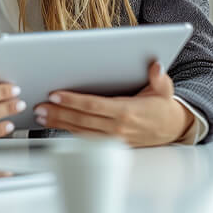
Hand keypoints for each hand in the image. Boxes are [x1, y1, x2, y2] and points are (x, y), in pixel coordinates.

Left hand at [34, 61, 193, 147]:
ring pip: (81, 131)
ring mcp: (114, 140)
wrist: (173, 130)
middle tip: (39, 106)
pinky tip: (55, 124)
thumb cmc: (163, 107)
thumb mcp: (164, 89)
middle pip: (82, 120)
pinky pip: (87, 139)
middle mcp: (119, 128)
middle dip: (59, 113)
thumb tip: (155, 65)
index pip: (95, 106)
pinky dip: (69, 132)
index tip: (55, 95)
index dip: (73, 101)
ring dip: (59, 123)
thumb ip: (159, 78)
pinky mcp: (111, 146)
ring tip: (41, 115)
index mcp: (128, 112)